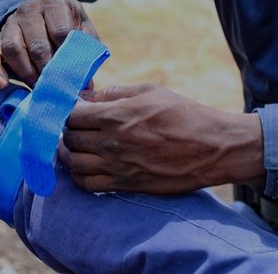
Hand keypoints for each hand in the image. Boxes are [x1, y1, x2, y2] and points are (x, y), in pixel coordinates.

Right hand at [0, 0, 98, 88]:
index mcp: (54, 3)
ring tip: (37, 87)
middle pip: (37, 44)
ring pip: (13, 49)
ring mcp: (11, 22)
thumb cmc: (67, 25)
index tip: (72, 77)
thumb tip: (85, 85)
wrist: (43, 13)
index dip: (66, 57)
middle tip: (55, 87)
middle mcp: (29, 9)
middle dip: (47, 70)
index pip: (60, 32)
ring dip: (26, 73)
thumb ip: (86, 50)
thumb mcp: (81, 29)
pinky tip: (3, 84)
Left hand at [58, 84, 265, 194]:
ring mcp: (117, 167)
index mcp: (115, 116)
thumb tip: (89, 96)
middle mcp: (111, 143)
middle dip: (67, 131)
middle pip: (69, 139)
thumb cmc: (183, 114)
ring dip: (69, 154)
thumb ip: (115, 93)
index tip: (73, 108)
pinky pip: (89, 185)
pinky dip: (80, 176)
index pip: (71, 115)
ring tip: (76, 147)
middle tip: (76, 127)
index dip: (67, 110)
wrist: (211, 147)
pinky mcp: (126, 185)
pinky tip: (86, 167)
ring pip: (73, 164)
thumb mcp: (149, 92)